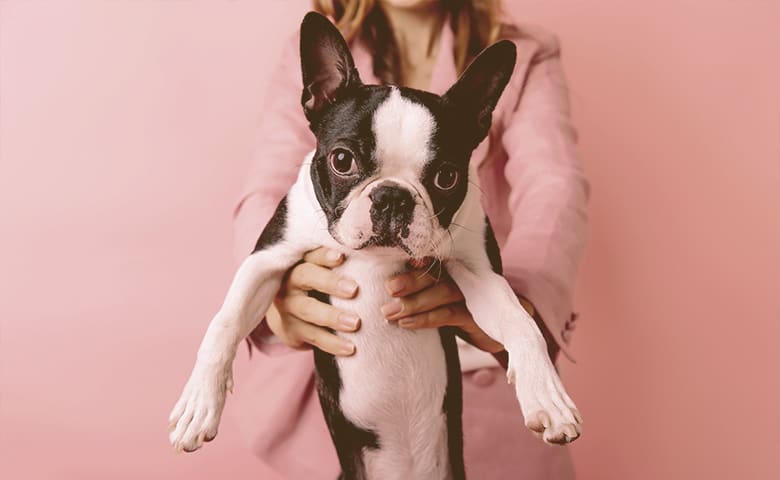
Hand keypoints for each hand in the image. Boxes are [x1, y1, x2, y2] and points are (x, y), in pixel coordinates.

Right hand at [262, 247, 360, 355]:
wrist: (286, 314)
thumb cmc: (316, 286)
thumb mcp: (322, 271)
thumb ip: (341, 265)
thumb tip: (375, 256)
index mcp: (301, 262)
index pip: (311, 254)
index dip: (325, 255)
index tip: (342, 257)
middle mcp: (291, 281)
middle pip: (306, 277)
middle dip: (330, 283)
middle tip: (354, 289)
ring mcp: (288, 306)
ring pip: (308, 310)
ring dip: (332, 317)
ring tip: (355, 323)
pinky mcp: (291, 330)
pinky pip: (313, 336)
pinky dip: (333, 343)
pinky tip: (351, 348)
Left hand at [380, 263, 504, 352]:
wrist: (499, 327)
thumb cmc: (461, 308)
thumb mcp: (441, 296)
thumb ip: (420, 288)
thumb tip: (384, 289)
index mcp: (451, 266)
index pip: (431, 259)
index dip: (412, 260)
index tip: (390, 263)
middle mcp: (462, 275)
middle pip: (435, 273)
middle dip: (410, 280)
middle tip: (388, 288)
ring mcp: (471, 293)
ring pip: (442, 291)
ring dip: (413, 302)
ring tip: (389, 312)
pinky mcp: (476, 314)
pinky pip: (449, 313)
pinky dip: (426, 318)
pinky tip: (407, 323)